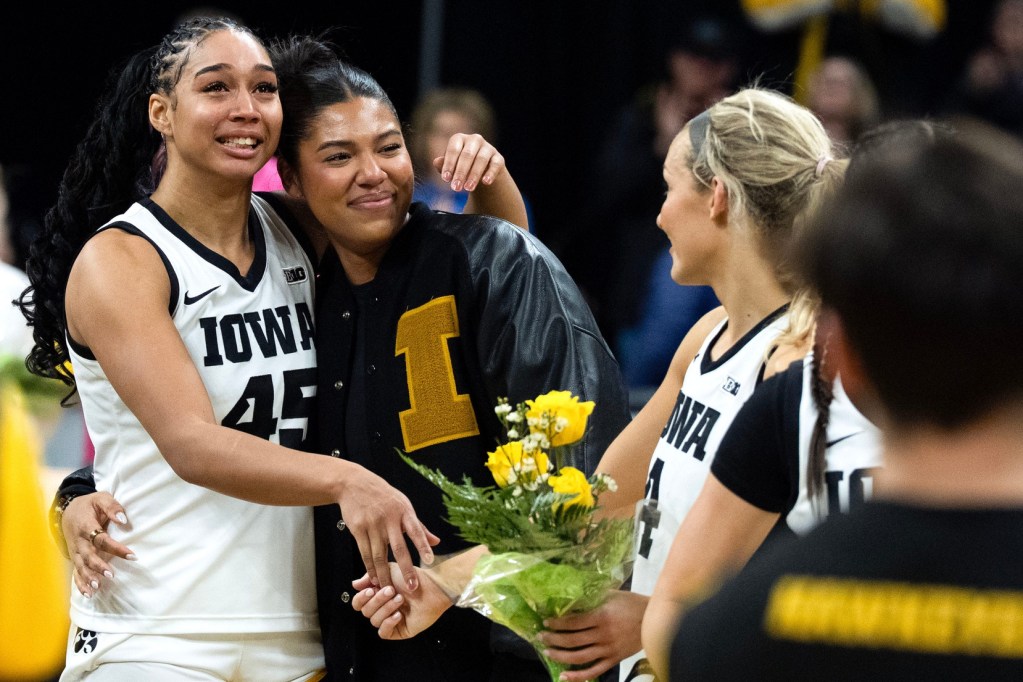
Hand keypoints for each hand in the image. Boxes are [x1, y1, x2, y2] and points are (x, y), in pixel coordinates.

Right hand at [63, 493, 134, 597]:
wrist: (66, 509)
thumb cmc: (88, 504)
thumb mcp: (101, 498)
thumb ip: (112, 506)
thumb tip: (123, 520)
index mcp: (86, 526)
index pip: (102, 539)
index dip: (116, 548)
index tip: (132, 556)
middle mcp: (79, 541)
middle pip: (89, 556)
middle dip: (99, 566)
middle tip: (111, 576)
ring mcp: (75, 551)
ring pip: (80, 566)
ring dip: (88, 578)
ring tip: (97, 588)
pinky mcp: (75, 557)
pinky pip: (76, 571)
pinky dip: (80, 583)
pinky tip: (88, 594)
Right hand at [338, 464, 439, 593]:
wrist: (354, 484)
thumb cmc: (383, 496)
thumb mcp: (404, 505)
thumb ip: (419, 526)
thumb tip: (436, 543)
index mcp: (404, 511)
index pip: (416, 530)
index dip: (423, 546)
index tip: (430, 561)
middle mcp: (389, 519)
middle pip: (398, 548)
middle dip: (406, 569)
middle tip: (412, 587)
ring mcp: (373, 524)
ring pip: (379, 555)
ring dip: (385, 575)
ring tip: (390, 590)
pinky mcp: (358, 529)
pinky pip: (365, 553)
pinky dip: (370, 568)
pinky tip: (374, 579)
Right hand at [351, 564, 452, 639]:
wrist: (432, 587)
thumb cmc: (413, 577)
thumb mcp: (388, 570)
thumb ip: (369, 577)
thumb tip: (354, 585)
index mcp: (378, 596)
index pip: (358, 603)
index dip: (361, 598)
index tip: (370, 590)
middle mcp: (382, 608)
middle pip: (365, 611)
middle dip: (377, 600)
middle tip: (391, 590)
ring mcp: (390, 620)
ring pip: (374, 621)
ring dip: (386, 608)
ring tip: (400, 599)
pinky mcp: (399, 630)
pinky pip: (384, 632)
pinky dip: (388, 623)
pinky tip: (398, 615)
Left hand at [433, 133, 505, 192]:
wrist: (482, 173)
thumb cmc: (461, 167)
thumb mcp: (451, 167)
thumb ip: (444, 165)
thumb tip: (436, 162)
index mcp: (459, 139)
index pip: (454, 149)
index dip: (449, 164)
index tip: (446, 179)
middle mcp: (474, 140)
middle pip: (467, 155)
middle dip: (461, 172)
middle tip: (455, 188)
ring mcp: (488, 148)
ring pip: (481, 159)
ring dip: (474, 175)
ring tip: (468, 189)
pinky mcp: (498, 158)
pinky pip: (495, 164)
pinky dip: (490, 173)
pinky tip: (485, 182)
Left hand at [538, 590, 648, 681]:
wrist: (655, 619)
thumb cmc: (632, 604)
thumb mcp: (611, 594)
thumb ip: (592, 596)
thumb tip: (571, 595)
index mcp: (602, 616)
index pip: (573, 622)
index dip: (557, 624)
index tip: (546, 622)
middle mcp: (603, 635)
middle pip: (573, 640)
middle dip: (554, 639)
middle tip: (541, 637)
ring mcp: (609, 649)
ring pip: (580, 657)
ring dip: (561, 656)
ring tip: (548, 652)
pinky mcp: (614, 659)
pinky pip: (594, 671)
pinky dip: (578, 676)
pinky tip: (564, 676)